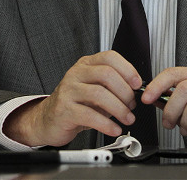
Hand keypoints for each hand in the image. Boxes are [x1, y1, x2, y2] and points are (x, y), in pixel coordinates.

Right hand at [3, 51, 141, 146]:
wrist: (49, 119)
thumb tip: (136, 92)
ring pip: (99, 94)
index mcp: (86, 65)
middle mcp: (76, 74)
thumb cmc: (75, 104)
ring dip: (119, 109)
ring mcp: (68, 90)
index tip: (137, 84)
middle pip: (107, 74)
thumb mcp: (94, 90)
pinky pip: (89, 115)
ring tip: (127, 119)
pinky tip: (114, 129)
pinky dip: (106, 124)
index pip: (110, 57)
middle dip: (125, 92)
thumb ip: (112, 87)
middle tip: (132, 105)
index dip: (127, 69)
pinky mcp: (64, 109)